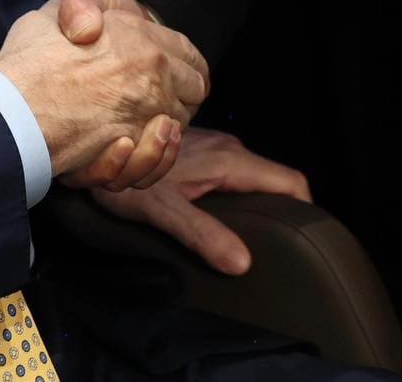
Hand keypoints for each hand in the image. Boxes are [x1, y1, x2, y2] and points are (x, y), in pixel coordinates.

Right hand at [0, 0, 207, 184]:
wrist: (10, 110)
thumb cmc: (29, 61)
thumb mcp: (57, 11)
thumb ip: (86, 9)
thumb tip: (95, 26)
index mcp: (143, 42)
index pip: (190, 56)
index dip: (186, 66)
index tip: (177, 74)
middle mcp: (153, 79)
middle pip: (194, 92)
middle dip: (182, 95)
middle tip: (159, 100)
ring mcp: (143, 117)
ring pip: (179, 128)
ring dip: (166, 129)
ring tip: (146, 127)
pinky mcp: (129, 153)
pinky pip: (158, 161)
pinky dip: (150, 159)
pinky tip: (130, 147)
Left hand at [89, 128, 311, 275]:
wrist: (94, 138)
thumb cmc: (123, 174)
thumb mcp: (162, 210)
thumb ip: (203, 234)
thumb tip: (243, 263)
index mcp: (230, 160)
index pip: (291, 181)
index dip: (306, 211)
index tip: (307, 242)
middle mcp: (228, 147)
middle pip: (273, 180)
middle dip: (281, 211)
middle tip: (278, 248)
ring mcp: (212, 143)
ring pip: (250, 174)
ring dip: (255, 201)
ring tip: (249, 235)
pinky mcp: (196, 146)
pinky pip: (230, 170)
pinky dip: (235, 192)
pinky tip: (217, 213)